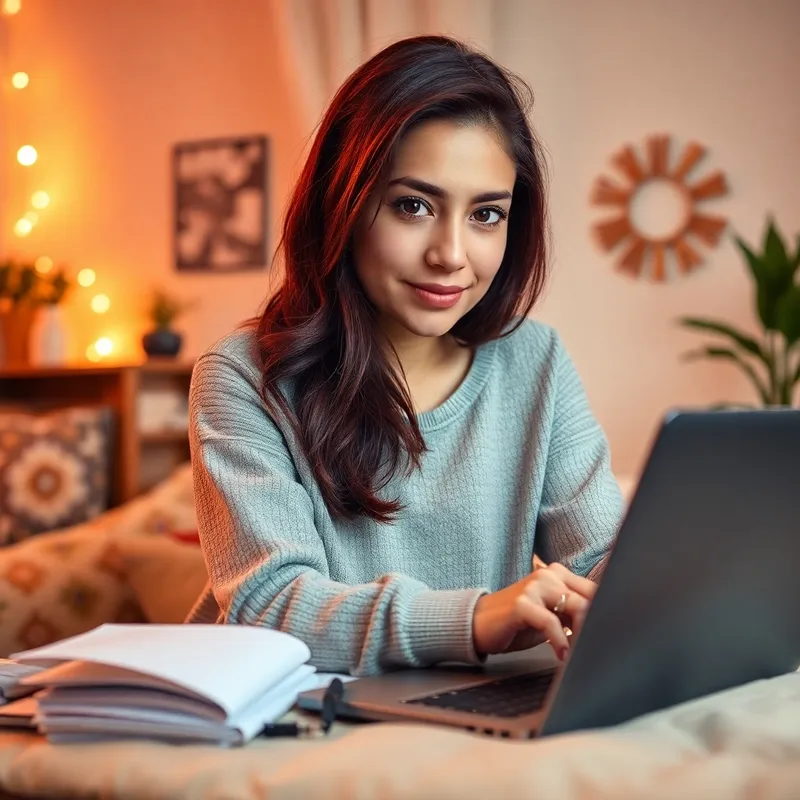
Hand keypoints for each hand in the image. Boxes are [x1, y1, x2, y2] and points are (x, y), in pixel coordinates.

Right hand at [472, 563, 596, 660]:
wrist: (478, 624)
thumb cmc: (517, 623)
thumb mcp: (551, 617)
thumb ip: (574, 615)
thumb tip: (604, 628)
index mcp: (558, 574)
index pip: (595, 591)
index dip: (606, 614)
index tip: (609, 638)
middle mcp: (548, 574)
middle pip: (590, 599)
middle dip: (597, 627)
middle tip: (597, 650)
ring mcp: (534, 586)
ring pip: (575, 608)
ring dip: (582, 636)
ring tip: (580, 655)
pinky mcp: (521, 602)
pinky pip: (550, 622)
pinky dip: (560, 641)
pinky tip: (561, 655)